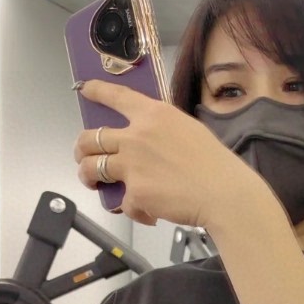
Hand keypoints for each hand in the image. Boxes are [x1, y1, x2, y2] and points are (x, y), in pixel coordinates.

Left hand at [74, 79, 263, 228]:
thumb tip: (147, 141)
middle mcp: (136, 136)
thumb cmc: (215, 164)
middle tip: (85, 156)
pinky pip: (123, 202)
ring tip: (95, 183)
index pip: (116, 96)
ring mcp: (131, 165)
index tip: (85, 90)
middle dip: (81, 149)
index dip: (96, 91)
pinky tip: (149, 213)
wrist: (223, 193)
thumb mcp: (189, 130)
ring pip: (91, 169)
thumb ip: (162, 130)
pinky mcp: (135, 192)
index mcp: (153, 115)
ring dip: (88, 177)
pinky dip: (135, 210)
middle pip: (89, 138)